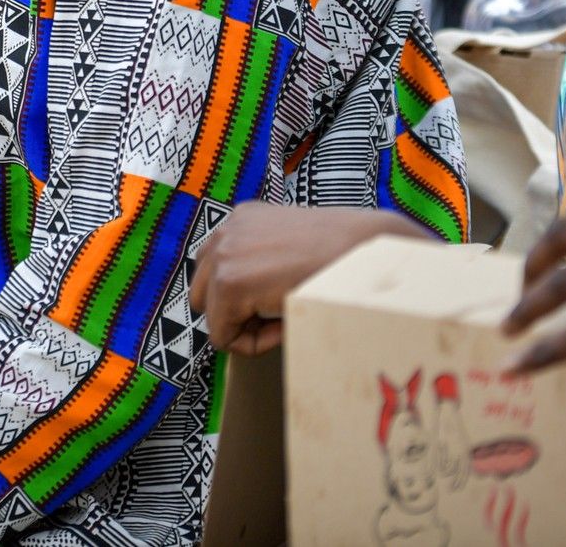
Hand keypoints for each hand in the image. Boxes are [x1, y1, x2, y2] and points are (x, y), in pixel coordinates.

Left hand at [190, 204, 432, 355]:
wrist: (363, 251)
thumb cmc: (338, 256)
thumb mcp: (289, 248)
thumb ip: (259, 264)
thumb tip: (240, 305)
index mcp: (240, 221)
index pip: (216, 274)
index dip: (247, 300)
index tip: (282, 298)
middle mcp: (225, 232)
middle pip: (202, 293)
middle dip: (236, 313)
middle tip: (277, 314)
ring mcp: (224, 255)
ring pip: (212, 317)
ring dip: (243, 326)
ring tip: (281, 318)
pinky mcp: (231, 282)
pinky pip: (222, 335)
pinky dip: (251, 343)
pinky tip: (284, 324)